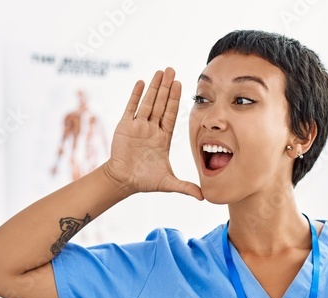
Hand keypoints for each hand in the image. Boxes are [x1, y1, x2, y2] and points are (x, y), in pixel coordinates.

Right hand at [103, 67, 202, 199]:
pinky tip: (141, 82)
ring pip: (147, 102)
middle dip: (166, 87)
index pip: (171, 114)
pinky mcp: (125, 126)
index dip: (175, 99)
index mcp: (163, 137)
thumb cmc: (145, 181)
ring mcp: (138, 126)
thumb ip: (185, 187)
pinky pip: (131, 107)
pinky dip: (135, 95)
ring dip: (153, 87)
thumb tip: (204, 197)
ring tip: (160, 71)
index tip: (180, 84)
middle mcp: (152, 129)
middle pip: (160, 104)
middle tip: (172, 70)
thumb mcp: (168, 183)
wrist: (123, 181)